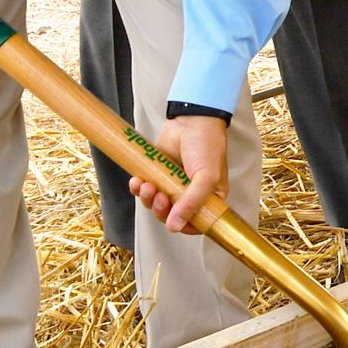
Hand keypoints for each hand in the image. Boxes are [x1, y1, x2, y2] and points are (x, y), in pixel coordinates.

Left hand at [133, 112, 228, 234]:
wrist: (190, 120)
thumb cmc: (206, 146)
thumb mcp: (207, 177)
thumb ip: (192, 203)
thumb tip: (174, 227)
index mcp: (209, 197)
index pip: (196, 223)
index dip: (183, 226)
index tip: (173, 220)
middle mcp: (190, 194)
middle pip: (171, 216)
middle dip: (161, 210)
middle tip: (160, 197)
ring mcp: (172, 185)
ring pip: (155, 205)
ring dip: (148, 199)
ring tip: (148, 186)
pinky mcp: (157, 175)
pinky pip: (144, 191)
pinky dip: (138, 189)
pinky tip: (138, 181)